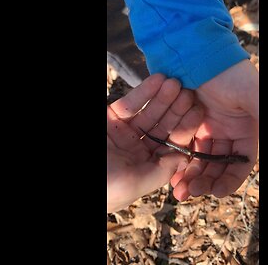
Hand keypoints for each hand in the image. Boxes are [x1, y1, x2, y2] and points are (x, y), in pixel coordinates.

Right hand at [107, 74, 202, 212]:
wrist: (68, 178)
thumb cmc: (104, 188)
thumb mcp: (135, 183)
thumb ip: (162, 170)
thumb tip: (185, 156)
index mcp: (147, 166)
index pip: (171, 145)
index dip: (185, 128)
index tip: (199, 111)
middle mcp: (138, 149)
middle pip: (162, 126)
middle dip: (176, 109)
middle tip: (190, 92)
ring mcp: (124, 133)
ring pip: (148, 112)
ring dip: (162, 97)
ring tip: (176, 82)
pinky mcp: (110, 119)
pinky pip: (129, 103)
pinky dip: (143, 92)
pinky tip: (158, 79)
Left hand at [170, 60, 258, 200]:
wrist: (200, 52)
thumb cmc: (230, 73)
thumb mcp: (252, 96)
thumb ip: (261, 116)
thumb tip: (267, 149)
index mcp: (247, 131)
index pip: (241, 163)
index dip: (231, 179)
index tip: (218, 192)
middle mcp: (229, 133)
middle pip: (219, 165)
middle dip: (206, 181)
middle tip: (190, 194)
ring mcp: (208, 129)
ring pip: (201, 160)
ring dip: (191, 176)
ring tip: (178, 190)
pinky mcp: (189, 123)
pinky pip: (185, 147)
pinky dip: (179, 160)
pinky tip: (171, 173)